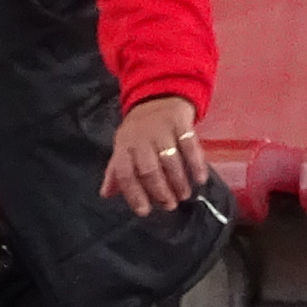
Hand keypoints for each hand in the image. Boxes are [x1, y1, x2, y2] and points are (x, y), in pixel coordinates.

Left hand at [101, 94, 213, 214]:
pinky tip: (200, 179)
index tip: (144, 211)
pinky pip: (190, 146)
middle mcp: (141, 138)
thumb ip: (116, 171)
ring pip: (169, 160)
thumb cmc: (139, 129)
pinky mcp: (180, 122)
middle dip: (160, 191)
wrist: (158, 95)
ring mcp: (161, 129)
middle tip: (169, 205)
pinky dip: (196, 164)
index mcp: (124, 146)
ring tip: (183, 195)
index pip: (125, 173)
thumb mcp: (123, 146)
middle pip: (149, 169)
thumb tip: (106, 194)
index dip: (133, 194)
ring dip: (178, 181)